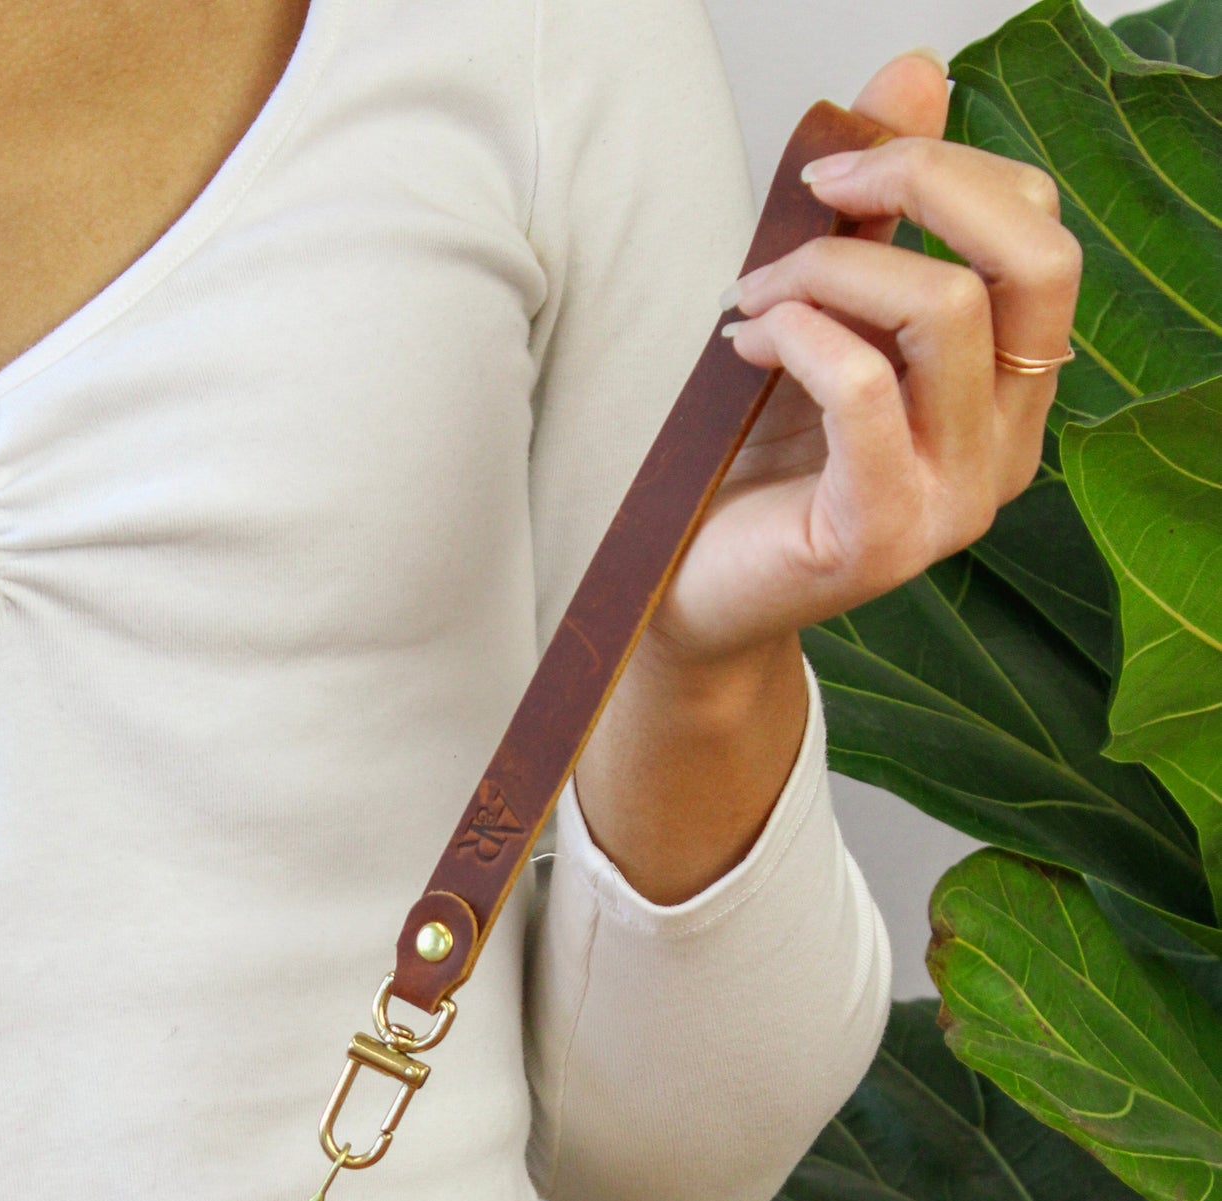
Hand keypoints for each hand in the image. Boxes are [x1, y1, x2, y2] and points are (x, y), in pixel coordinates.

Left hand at [576, 48, 1081, 902]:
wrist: (692, 596)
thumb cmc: (755, 466)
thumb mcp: (825, 315)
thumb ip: (878, 212)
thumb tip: (912, 75)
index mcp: (1010, 393)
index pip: (1038, 237)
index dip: (949, 172)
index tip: (836, 175)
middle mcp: (1007, 448)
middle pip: (1029, 260)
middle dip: (921, 187)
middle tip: (816, 195)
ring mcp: (955, 499)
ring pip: (942, 313)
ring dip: (828, 273)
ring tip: (753, 302)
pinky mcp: (885, 531)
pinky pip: (865, 387)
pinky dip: (800, 336)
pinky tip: (745, 345)